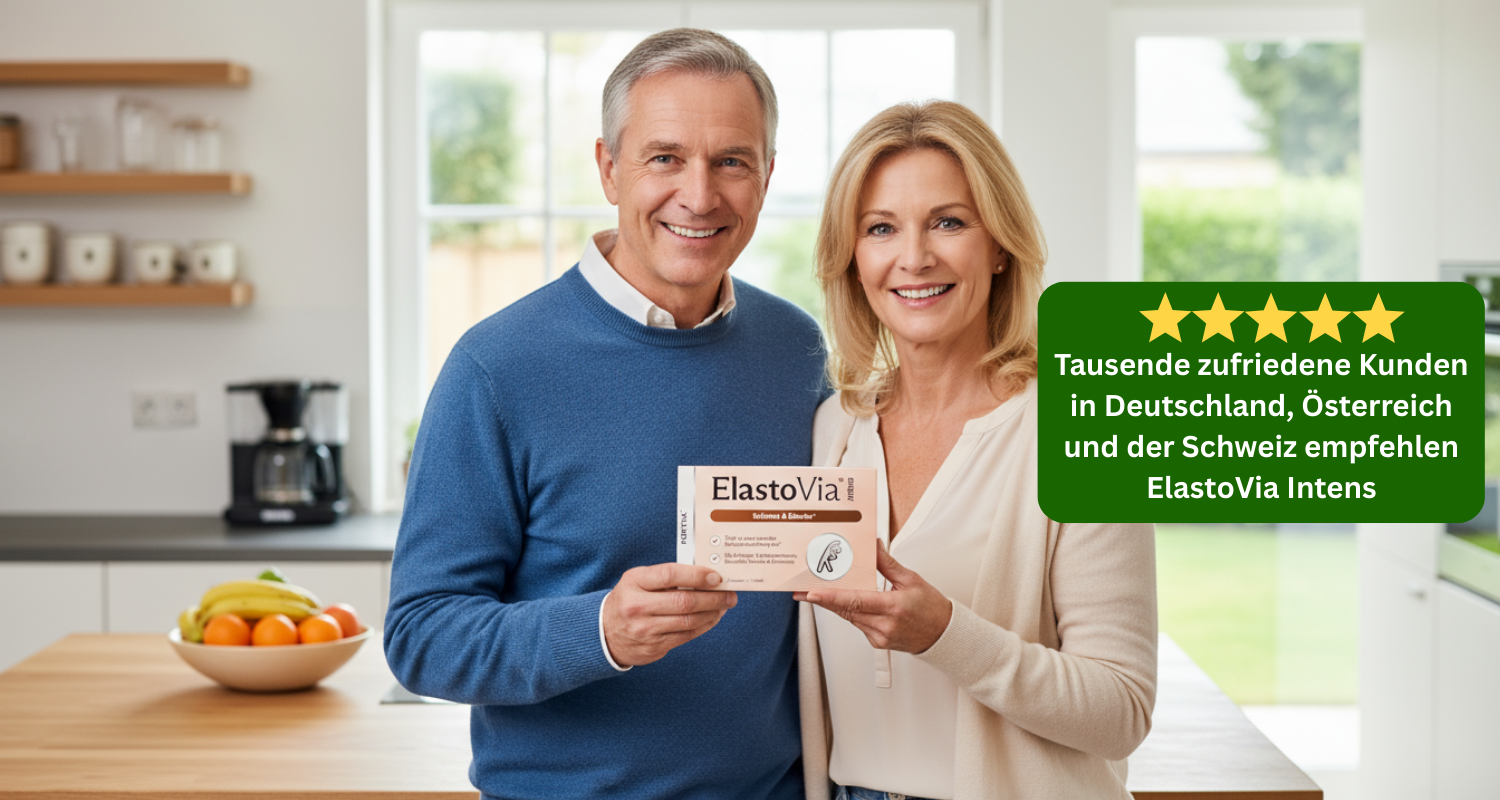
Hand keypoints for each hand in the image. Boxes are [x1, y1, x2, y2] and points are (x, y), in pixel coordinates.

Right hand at [602, 563, 737, 666]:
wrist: (604, 633)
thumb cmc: (629, 599)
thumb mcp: (638, 580)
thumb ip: (666, 576)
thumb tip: (705, 575)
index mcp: (634, 583)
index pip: (669, 575)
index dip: (696, 575)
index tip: (716, 576)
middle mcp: (638, 606)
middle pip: (683, 602)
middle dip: (713, 598)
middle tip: (730, 594)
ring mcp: (645, 630)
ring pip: (688, 621)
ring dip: (713, 613)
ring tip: (725, 605)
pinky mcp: (654, 647)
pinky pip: (686, 636)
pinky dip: (704, 626)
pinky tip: (713, 617)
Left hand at [795, 544, 951, 653]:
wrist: (943, 636)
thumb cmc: (932, 609)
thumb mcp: (911, 580)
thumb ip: (887, 564)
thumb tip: (873, 547)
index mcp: (893, 607)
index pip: (855, 602)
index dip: (830, 598)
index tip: (811, 593)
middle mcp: (884, 625)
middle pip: (846, 610)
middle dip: (823, 599)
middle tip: (801, 589)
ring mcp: (879, 636)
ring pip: (848, 617)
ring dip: (833, 605)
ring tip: (816, 592)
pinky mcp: (877, 642)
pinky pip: (857, 624)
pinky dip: (848, 612)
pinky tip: (841, 602)